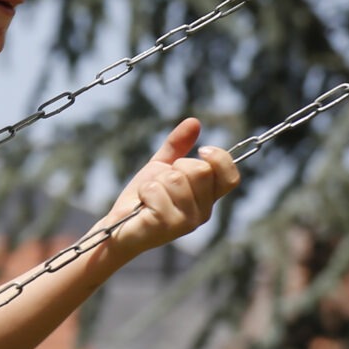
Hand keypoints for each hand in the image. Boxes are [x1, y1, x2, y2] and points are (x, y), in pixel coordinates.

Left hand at [98, 119, 238, 258]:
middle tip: (161, 181)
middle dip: (175, 167)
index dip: (219, 158)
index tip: (201, 150)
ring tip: (148, 195)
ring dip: (155, 181)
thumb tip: (194, 122)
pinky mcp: (167, 227)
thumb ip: (178, 146)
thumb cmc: (142, 198)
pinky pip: (156, 191)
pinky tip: (142, 204)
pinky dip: (144, 191)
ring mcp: (187, 222)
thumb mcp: (161, 167)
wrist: (118, 226)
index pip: (231, 177)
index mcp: (207, 198)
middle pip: (201, 170)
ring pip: (176, 179)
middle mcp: (203, 213)